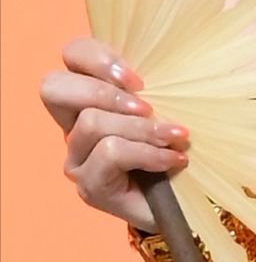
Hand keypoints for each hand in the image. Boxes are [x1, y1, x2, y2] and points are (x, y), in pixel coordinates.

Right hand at [39, 36, 189, 231]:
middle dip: (104, 91)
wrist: (189, 205)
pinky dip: (148, 153)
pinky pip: (111, 153)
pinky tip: (174, 160)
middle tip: (146, 106)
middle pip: (55, 87)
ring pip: (91, 122)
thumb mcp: (174, 104)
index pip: (72, 56)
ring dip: (141, 127)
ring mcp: (77, 158)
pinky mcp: (89, 185)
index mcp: (90, 96)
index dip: (97, 56)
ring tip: (176, 136)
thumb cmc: (180, 145)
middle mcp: (73, 126)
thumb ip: (164, 82)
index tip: (139, 78)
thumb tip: (194, 58)